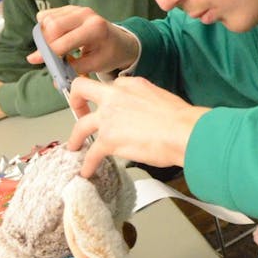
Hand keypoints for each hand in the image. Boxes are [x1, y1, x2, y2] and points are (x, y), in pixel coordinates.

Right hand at [27, 6, 138, 74]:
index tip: (36, 61)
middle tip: (48, 55)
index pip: (62, 41)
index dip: (47, 53)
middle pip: (51, 25)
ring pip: (47, 19)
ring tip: (54, 47)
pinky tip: (55, 38)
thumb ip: (73, 70)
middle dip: (44, 42)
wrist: (120, 42)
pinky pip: (47, 15)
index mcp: (95, 29)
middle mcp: (86, 14)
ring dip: (44, 35)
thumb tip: (54, 80)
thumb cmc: (109, 54)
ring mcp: (77, 9)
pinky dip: (45, 27)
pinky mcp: (70, 8)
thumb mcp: (95, 65)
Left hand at [67, 75, 209, 177]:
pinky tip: (87, 172)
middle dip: (76, 101)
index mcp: (130, 85)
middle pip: (82, 89)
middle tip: (79, 112)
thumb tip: (145, 117)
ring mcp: (108, 118)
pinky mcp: (108, 139)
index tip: (106, 104)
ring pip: (80, 126)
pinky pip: (91, 154)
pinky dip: (88, 165)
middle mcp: (114, 96)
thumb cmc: (181, 119)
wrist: (183, 132)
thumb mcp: (161, 98)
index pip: (111, 86)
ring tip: (73, 147)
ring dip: (75, 138)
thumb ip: (145, 103)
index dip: (107, 97)